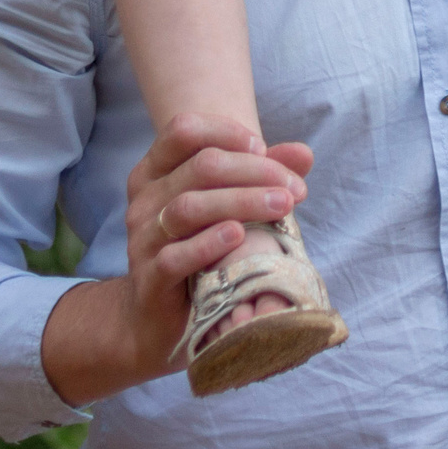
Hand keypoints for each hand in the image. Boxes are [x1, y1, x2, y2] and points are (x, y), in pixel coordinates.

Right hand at [38, 112, 312, 405]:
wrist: (158, 317)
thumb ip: (262, 174)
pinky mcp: (149, 279)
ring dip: (242, 202)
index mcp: (155, 171)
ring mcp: (142, 240)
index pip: (184, 130)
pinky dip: (208, 243)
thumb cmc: (199, 248)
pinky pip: (174, 257)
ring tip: (282, 206)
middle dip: (254, 171)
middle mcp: (144, 200)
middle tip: (294, 187)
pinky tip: (238, 236)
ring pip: (189, 208)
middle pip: (200, 168)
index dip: (226, 132)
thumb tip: (305, 153)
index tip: (263, 147)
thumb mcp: (228, 204)